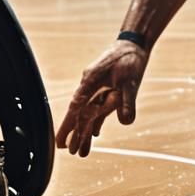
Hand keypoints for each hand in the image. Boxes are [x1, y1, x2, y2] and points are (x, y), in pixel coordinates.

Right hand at [56, 40, 148, 156]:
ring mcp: (97, 87)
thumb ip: (127, 101)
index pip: (77, 106)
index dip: (69, 124)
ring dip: (85, 131)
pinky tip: (95, 134)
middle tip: (65, 149)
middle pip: (79, 111)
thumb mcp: (131, 79)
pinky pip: (97, 108)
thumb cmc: (129, 58)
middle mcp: (90, 85)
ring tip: (81, 151)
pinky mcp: (105, 89)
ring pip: (88, 112)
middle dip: (73, 131)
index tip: (62, 139)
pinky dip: (96, 121)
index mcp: (91, 80)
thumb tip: (125, 121)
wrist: (133, 44)